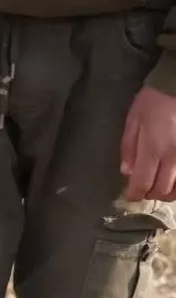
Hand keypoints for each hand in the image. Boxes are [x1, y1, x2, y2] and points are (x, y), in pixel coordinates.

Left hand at [120, 85, 175, 200]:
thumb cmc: (154, 101)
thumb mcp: (133, 121)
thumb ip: (129, 148)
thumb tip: (127, 172)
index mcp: (153, 149)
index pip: (142, 183)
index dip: (134, 194)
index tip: (130, 195)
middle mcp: (173, 157)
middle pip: (161, 190)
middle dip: (149, 194)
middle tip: (142, 190)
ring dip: (167, 193)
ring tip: (158, 188)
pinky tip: (173, 182)